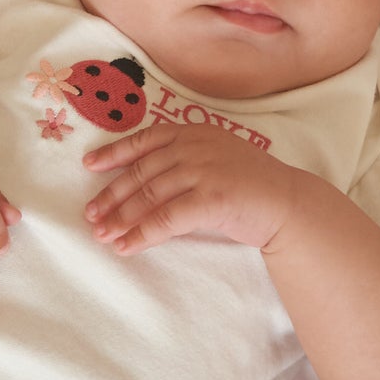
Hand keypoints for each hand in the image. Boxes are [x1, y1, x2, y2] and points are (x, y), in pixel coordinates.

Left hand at [82, 123, 301, 255]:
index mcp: (195, 132)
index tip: (90, 166)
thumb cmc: (251, 185)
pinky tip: (126, 247)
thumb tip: (140, 183)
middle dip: (112, 195)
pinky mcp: (211, 199)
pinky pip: (165, 220)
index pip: (146, 139)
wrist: (289, 203)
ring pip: (149, 197)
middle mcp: (196, 146)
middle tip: (91, 215)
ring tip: (102, 235)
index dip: (114, 153)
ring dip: (121, 218)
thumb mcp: (216, 159)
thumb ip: (184, 161)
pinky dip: (141, 235)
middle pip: (142, 172)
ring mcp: (203, 170)